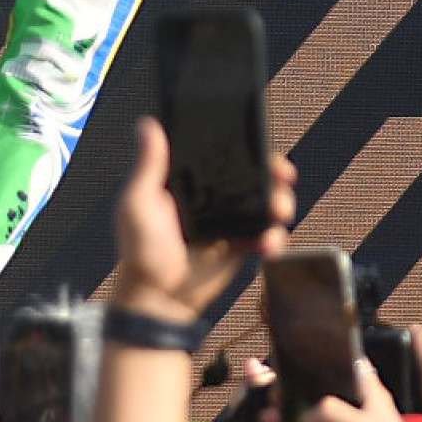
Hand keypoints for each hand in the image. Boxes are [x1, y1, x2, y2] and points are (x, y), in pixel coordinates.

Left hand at [115, 118, 292, 323]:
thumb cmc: (139, 250)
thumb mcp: (138, 203)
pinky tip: (268, 244)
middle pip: (253, 175)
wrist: (156, 297)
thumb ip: (147, 166)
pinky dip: (274, 239)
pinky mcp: (240, 247)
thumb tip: (146, 124)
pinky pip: (266, 237)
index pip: (222, 154)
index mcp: (190, 182)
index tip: (259, 138)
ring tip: (279, 211)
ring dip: (281, 203)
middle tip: (283, 174)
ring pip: (266, 203)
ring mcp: (230, 222)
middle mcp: (213, 198)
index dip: (245, 144)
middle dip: (274, 172)